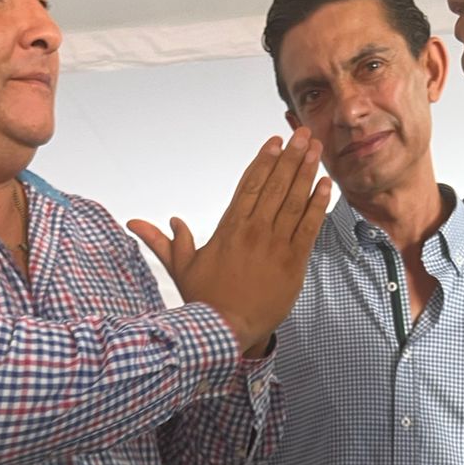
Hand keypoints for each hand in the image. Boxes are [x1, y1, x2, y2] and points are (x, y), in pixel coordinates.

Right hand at [128, 128, 330, 351]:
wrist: (226, 331)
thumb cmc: (205, 301)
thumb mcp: (181, 268)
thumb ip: (165, 241)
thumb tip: (138, 224)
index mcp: (229, 228)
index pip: (249, 185)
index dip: (264, 161)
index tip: (275, 142)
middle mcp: (253, 230)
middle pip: (274, 185)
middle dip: (291, 156)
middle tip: (303, 133)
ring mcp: (275, 245)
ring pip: (294, 200)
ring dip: (306, 171)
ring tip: (316, 148)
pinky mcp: (293, 262)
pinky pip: (309, 227)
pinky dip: (318, 204)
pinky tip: (325, 184)